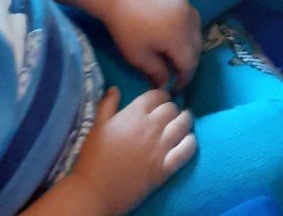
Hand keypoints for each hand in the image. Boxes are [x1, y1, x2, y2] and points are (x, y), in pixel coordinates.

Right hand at [66, 87, 195, 214]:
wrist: (93, 192)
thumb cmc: (91, 159)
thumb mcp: (96, 127)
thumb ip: (107, 105)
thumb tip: (115, 88)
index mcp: (134, 114)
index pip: (158, 95)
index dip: (160, 98)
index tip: (159, 104)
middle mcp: (151, 126)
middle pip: (172, 108)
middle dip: (171, 110)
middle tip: (168, 117)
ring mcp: (160, 147)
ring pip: (184, 124)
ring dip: (184, 122)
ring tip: (181, 125)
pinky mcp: (165, 167)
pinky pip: (187, 149)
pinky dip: (190, 143)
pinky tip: (187, 142)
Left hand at [101, 0, 201, 89]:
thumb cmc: (126, 28)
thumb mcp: (138, 56)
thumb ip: (156, 72)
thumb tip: (165, 83)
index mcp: (179, 38)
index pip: (190, 63)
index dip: (185, 78)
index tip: (177, 87)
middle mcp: (189, 20)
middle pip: (197, 46)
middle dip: (190, 61)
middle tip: (177, 71)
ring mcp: (186, 3)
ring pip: (196, 28)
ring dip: (190, 42)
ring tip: (177, 50)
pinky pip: (189, 12)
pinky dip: (186, 25)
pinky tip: (172, 28)